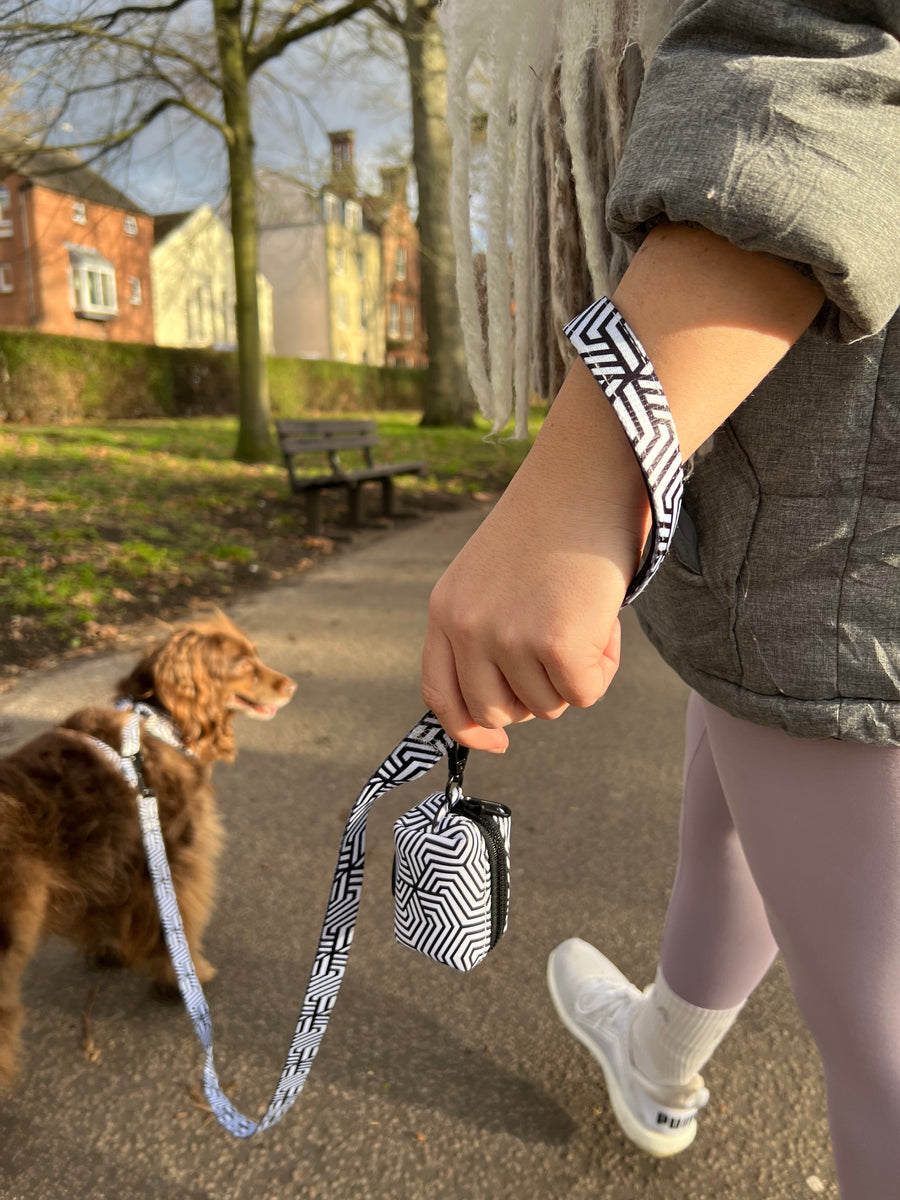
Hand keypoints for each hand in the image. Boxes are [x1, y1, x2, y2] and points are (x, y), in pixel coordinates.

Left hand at [422, 361, 647, 751]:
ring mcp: (507, 637)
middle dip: (537, 695)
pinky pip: (585, 693)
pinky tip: (604, 616)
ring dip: (576, 672)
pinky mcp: (555, 642)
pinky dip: (604, 665)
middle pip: (499, 712)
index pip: (440, 694)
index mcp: (444, 609)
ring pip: (548, 706)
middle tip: (565, 645)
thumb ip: (485, 633)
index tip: (496, 742)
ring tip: (584, 611)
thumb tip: (507, 710)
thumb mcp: (492, 576)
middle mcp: (466, 627)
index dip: (468, 728)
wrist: (587, 472)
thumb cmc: (553, 522)